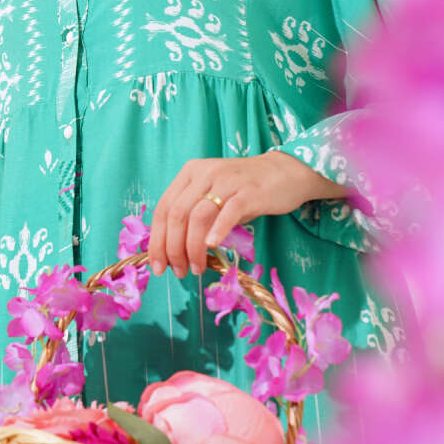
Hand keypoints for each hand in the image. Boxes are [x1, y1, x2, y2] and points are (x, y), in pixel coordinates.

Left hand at [147, 152, 350, 277]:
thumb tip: (172, 251)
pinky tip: (212, 246)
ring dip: (192, 247)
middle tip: (178, 271)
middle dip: (172, 248)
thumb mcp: (214, 196)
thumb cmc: (245, 190)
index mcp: (190, 172)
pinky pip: (228, 212)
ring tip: (196, 268)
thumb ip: (193, 216)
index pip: (163, 208)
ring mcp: (227, 181)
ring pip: (198, 216)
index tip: (157, 265)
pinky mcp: (249, 192)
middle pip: (177, 214)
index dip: (157, 240)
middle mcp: (205, 173)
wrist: (286, 172)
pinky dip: (217, 230)